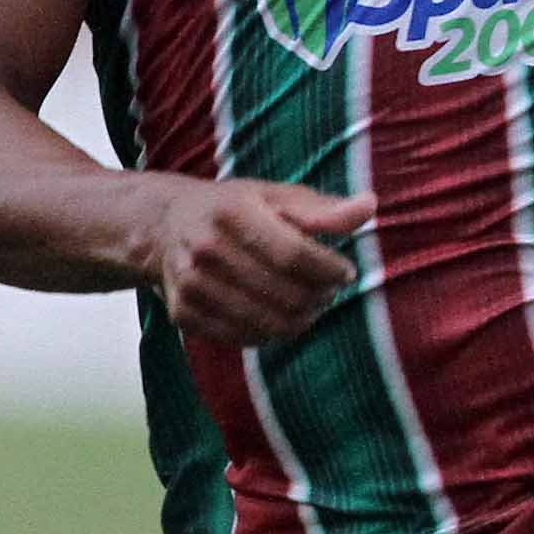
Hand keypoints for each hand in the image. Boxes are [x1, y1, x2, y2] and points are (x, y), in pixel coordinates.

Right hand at [138, 177, 371, 347]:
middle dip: (322, 296)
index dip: (330, 270)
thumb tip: (369, 206)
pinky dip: (274, 332)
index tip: (347, 271)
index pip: (294, 255)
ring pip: (269, 323)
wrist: (164, 227)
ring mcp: (191, 286)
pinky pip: (245, 338)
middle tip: (330, 289)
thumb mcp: (277, 196)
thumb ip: (323, 209)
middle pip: (286, 294)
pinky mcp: (184, 315)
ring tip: (312, 302)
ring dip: (304, 318)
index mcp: (231, 213)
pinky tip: (282, 313)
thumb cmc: (235, 208)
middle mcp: (205, 251)